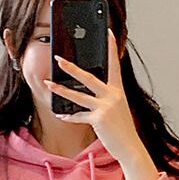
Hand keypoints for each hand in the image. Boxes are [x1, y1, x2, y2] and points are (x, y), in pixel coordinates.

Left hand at [42, 28, 141, 162]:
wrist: (130, 147)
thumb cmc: (123, 128)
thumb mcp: (118, 107)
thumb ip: (107, 96)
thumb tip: (90, 89)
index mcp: (118, 90)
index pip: (114, 64)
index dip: (111, 47)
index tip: (108, 32)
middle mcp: (112, 95)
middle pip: (88, 77)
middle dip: (71, 67)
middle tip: (58, 59)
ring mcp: (105, 107)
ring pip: (78, 96)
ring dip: (61, 90)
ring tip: (48, 84)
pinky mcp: (99, 119)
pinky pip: (79, 116)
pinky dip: (69, 116)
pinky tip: (61, 115)